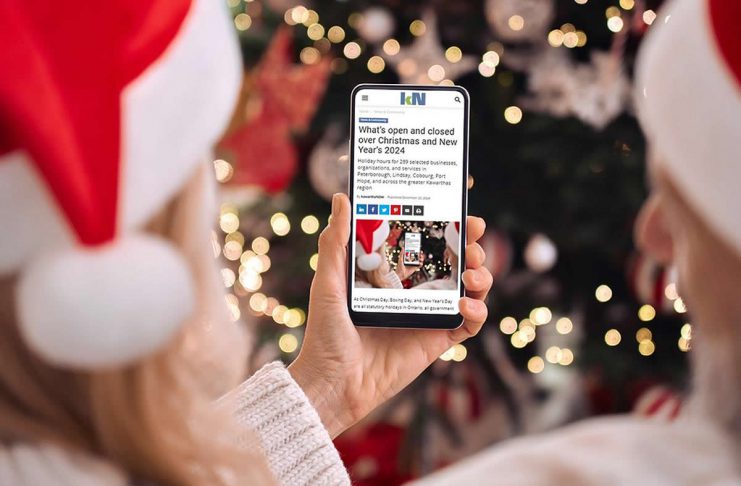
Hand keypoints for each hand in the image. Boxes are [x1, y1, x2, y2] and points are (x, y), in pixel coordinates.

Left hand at [288, 194, 491, 437]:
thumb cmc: (326, 333)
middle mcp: (413, 289)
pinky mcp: (437, 339)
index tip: (457, 201)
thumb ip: (335, 242)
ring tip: (473, 270)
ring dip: (481, 273)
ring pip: (469, 287)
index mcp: (391, 271)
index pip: (424, 239)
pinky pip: (469, 324)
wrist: (334, 382)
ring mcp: (428, 313)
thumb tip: (342, 198)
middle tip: (474, 230)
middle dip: (471, 241)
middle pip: (453, 259)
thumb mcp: (327, 282)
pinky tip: (466, 304)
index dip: (445, 221)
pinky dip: (477, 312)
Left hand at [394, 241, 419, 280]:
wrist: (400, 274)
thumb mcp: (400, 259)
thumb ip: (402, 253)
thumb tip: (402, 248)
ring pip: (419, 260)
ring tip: (421, 258)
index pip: (413, 253)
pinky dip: (421, 264)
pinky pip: (419, 265)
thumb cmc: (399, 267)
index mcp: (408, 258)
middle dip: (420, 254)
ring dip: (421, 258)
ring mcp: (413, 264)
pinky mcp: (415, 268)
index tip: (418, 249)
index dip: (416, 251)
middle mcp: (411, 260)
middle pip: (417, 256)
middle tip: (421, 253)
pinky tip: (420, 263)